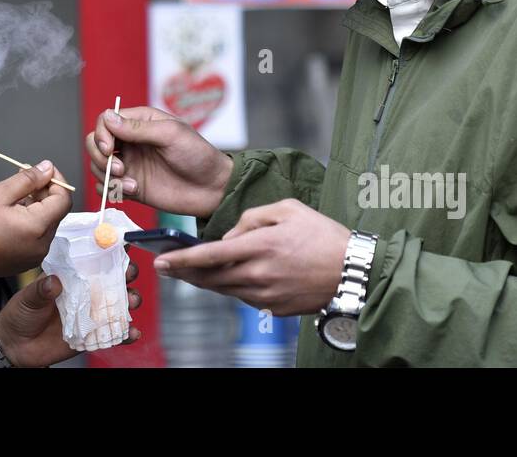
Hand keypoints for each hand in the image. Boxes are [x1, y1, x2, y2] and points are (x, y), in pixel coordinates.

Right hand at [0, 161, 70, 279]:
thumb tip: (48, 168)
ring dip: (36, 206)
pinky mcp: (28, 260)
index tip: (43, 171)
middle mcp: (43, 244)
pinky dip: (31, 221)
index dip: (57, 181)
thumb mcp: (0, 194)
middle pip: (56, 211)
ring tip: (13, 197)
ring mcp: (36, 255)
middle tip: (24, 178)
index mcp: (38, 227)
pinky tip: (12, 215)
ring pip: (46, 222)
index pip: (64, 199)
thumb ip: (28, 179)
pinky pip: (38, 235)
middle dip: (44, 191)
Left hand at [0, 259, 142, 366]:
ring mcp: (90, 313)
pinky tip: (132, 332)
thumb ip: (41, 290)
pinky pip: (114, 333)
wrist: (16, 346)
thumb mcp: (27, 298)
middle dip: (126, 274)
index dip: (108, 251)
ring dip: (130, 300)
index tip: (120, 244)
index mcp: (70, 276)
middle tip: (128, 274)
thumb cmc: (21, 314)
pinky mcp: (92, 335)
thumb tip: (54, 282)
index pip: (93, 259)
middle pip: (113, 279)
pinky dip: (126, 333)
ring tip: (132, 301)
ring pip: (118, 304)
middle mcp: (84, 292)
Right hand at [85, 105, 233, 218]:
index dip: (102, 134)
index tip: (109, 148)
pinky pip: (106, 187)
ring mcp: (130, 164)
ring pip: (97, 166)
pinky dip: (111, 190)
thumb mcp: (171, 134)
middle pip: (95, 143)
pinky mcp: (131, 186)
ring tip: (130, 183)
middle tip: (118, 168)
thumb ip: (138, 128)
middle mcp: (131, 142)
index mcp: (141, 123)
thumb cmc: (198, 156)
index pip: (106, 121)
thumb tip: (108, 117)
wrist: (212, 189)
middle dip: (99, 156)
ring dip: (107, 176)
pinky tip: (132, 191)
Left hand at [151, 198, 350, 316]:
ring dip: (206, 282)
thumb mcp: (288, 209)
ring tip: (192, 272)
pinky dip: (233, 287)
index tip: (161, 262)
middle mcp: (260, 274)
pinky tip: (230, 278)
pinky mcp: (276, 307)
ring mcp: (267, 294)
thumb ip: (252, 217)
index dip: (182, 260)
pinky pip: (245, 298)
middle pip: (211, 278)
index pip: (210, 255)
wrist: (355, 271)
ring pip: (225, 290)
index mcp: (261, 246)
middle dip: (185, 274)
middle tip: (166, 269)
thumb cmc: (324, 235)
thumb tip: (230, 235)